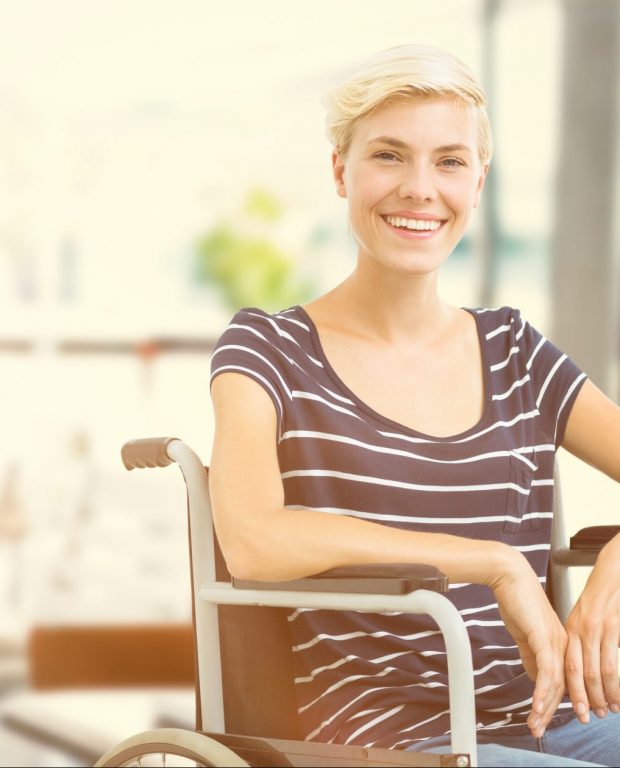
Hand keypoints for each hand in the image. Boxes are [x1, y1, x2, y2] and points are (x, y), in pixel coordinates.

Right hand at [492, 556, 567, 737]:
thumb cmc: (515, 599)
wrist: (508, 576)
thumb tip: (535, 676)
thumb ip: (531, 655)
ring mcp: (556, 641)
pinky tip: (536, 706)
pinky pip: (547, 672)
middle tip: (539, 730)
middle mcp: (562, 644)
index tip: (546, 719)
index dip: (556, 701)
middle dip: (550, 711)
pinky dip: (542, 692)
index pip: (562, 679)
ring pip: (556, 684)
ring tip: (534, 724)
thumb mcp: (525, 633)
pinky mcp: (544, 638)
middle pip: (562, 686)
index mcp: (560, 642)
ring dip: (544, 707)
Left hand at [564, 536, 619, 722]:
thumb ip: (581, 639)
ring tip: (609, 709)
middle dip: (583, 698)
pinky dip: (614, 682)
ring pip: (595, 671)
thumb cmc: (601, 596)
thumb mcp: (584, 617)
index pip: (565, 665)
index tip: (574, 708)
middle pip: (577, 672)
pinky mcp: (611, 627)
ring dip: (602, 694)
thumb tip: (581, 663)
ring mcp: (595, 629)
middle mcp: (579, 630)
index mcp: (570, 629)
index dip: (569, 689)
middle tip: (589, 716)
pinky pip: (611, 661)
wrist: (613, 571)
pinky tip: (619, 695)